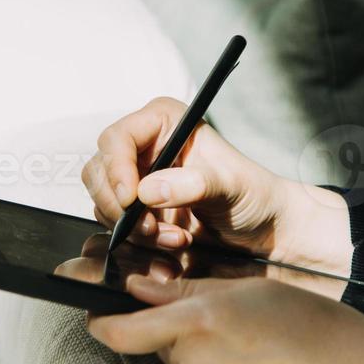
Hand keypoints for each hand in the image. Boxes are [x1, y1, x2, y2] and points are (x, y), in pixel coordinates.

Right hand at [84, 97, 351, 272]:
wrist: (264, 228)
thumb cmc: (254, 195)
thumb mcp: (230, 185)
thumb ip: (193, 184)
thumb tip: (149, 191)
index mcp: (164, 122)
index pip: (117, 139)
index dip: (116, 169)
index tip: (130, 199)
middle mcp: (145, 145)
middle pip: (99, 170)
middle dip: (120, 205)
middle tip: (148, 227)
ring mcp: (138, 178)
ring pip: (104, 201)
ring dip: (133, 227)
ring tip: (175, 238)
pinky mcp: (137, 209)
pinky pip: (117, 225)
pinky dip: (139, 239)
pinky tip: (173, 242)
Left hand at [88, 274, 363, 363]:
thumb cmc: (311, 322)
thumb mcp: (248, 288)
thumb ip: (188, 289)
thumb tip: (140, 288)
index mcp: (196, 321)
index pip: (120, 329)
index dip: (99, 319)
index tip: (90, 309)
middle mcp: (195, 362)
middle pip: (154, 344)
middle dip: (169, 328)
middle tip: (214, 313)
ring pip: (183, 363)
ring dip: (199, 348)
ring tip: (250, 336)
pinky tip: (258, 360)